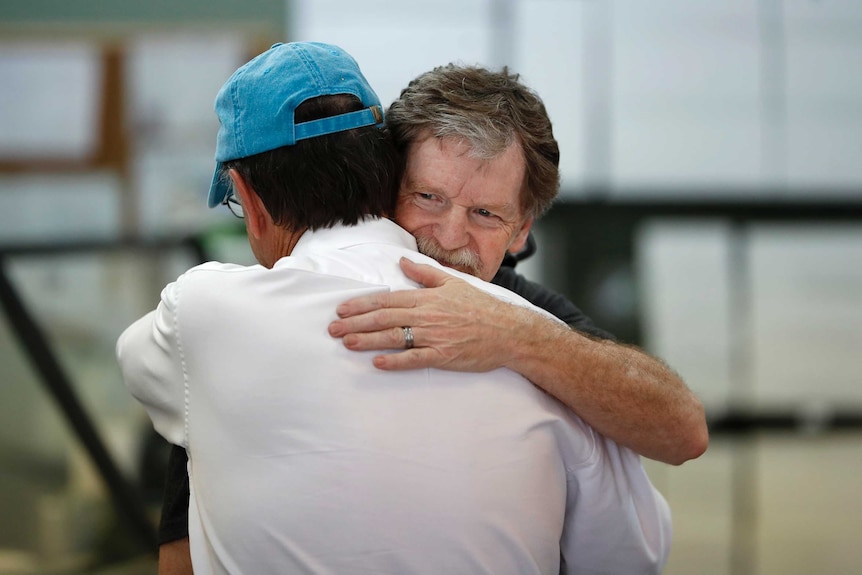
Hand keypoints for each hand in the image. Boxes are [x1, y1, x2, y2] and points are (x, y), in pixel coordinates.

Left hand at [328, 258, 520, 370]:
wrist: (508, 331)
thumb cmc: (482, 307)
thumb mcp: (453, 282)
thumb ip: (425, 273)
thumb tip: (402, 261)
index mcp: (427, 298)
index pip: (387, 300)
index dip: (362, 305)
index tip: (342, 309)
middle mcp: (427, 316)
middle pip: (384, 318)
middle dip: (356, 323)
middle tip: (333, 329)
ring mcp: (435, 337)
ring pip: (395, 338)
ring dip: (368, 340)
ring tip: (347, 342)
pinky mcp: (444, 356)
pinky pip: (415, 359)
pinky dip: (395, 361)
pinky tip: (377, 363)